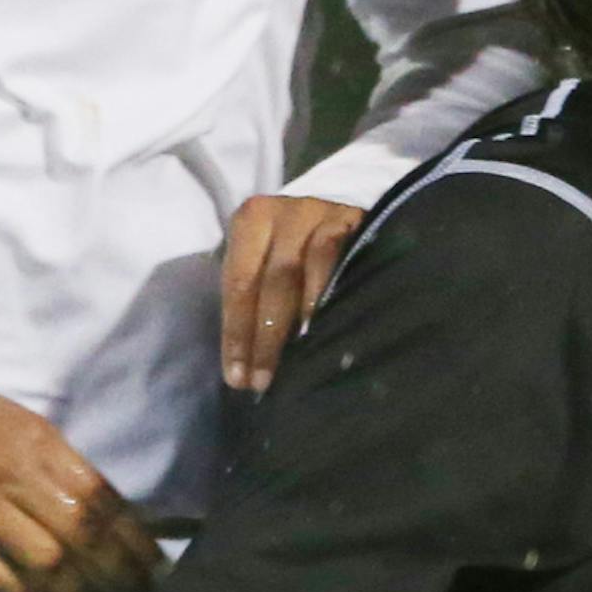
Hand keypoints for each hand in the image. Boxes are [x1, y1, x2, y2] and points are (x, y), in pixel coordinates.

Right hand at [0, 365, 162, 591]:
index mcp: (37, 440)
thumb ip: (52, 460)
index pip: (101, 496)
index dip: (135, 537)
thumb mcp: (12, 421)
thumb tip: (97, 507)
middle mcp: (14, 470)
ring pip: (46, 559)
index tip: (155, 565)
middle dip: (118, 571)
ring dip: (78, 591)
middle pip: (83, 532)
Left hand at [221, 194, 365, 390]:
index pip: (238, 284)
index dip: (236, 333)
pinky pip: (342, 262)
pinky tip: (332, 325)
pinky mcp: (355, 220)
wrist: (340, 212)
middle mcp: (285, 211)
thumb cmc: (292, 247)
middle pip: (270, 282)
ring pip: (307, 273)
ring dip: (300, 321)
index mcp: (251, 219)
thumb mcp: (264, 262)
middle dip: (264, 336)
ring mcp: (322, 213)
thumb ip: (253, 298)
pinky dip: (333, 296)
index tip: (238, 377)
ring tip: (299, 361)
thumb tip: (242, 367)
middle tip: (263, 380)